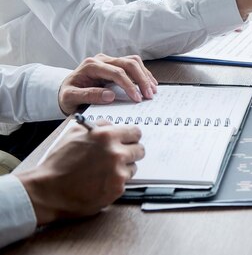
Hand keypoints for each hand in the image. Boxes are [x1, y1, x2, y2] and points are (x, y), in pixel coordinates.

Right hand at [16, 120, 144, 224]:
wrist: (47, 190)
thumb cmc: (58, 162)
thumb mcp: (74, 133)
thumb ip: (98, 126)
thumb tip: (113, 125)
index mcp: (107, 136)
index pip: (136, 132)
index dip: (131, 137)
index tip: (128, 141)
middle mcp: (116, 153)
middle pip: (139, 150)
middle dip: (130, 152)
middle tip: (118, 157)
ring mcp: (118, 172)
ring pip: (133, 167)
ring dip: (123, 168)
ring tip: (104, 171)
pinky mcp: (117, 189)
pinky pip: (125, 182)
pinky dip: (115, 182)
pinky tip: (100, 182)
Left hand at [58, 54, 157, 114]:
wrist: (63, 91)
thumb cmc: (67, 95)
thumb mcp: (71, 98)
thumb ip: (88, 96)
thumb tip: (110, 95)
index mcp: (91, 65)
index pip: (117, 72)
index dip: (129, 85)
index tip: (137, 98)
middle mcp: (101, 59)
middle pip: (128, 64)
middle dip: (141, 79)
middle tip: (149, 95)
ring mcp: (109, 61)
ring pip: (133, 61)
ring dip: (145, 75)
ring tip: (152, 90)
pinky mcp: (115, 64)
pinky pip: (133, 65)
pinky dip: (143, 74)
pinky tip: (149, 84)